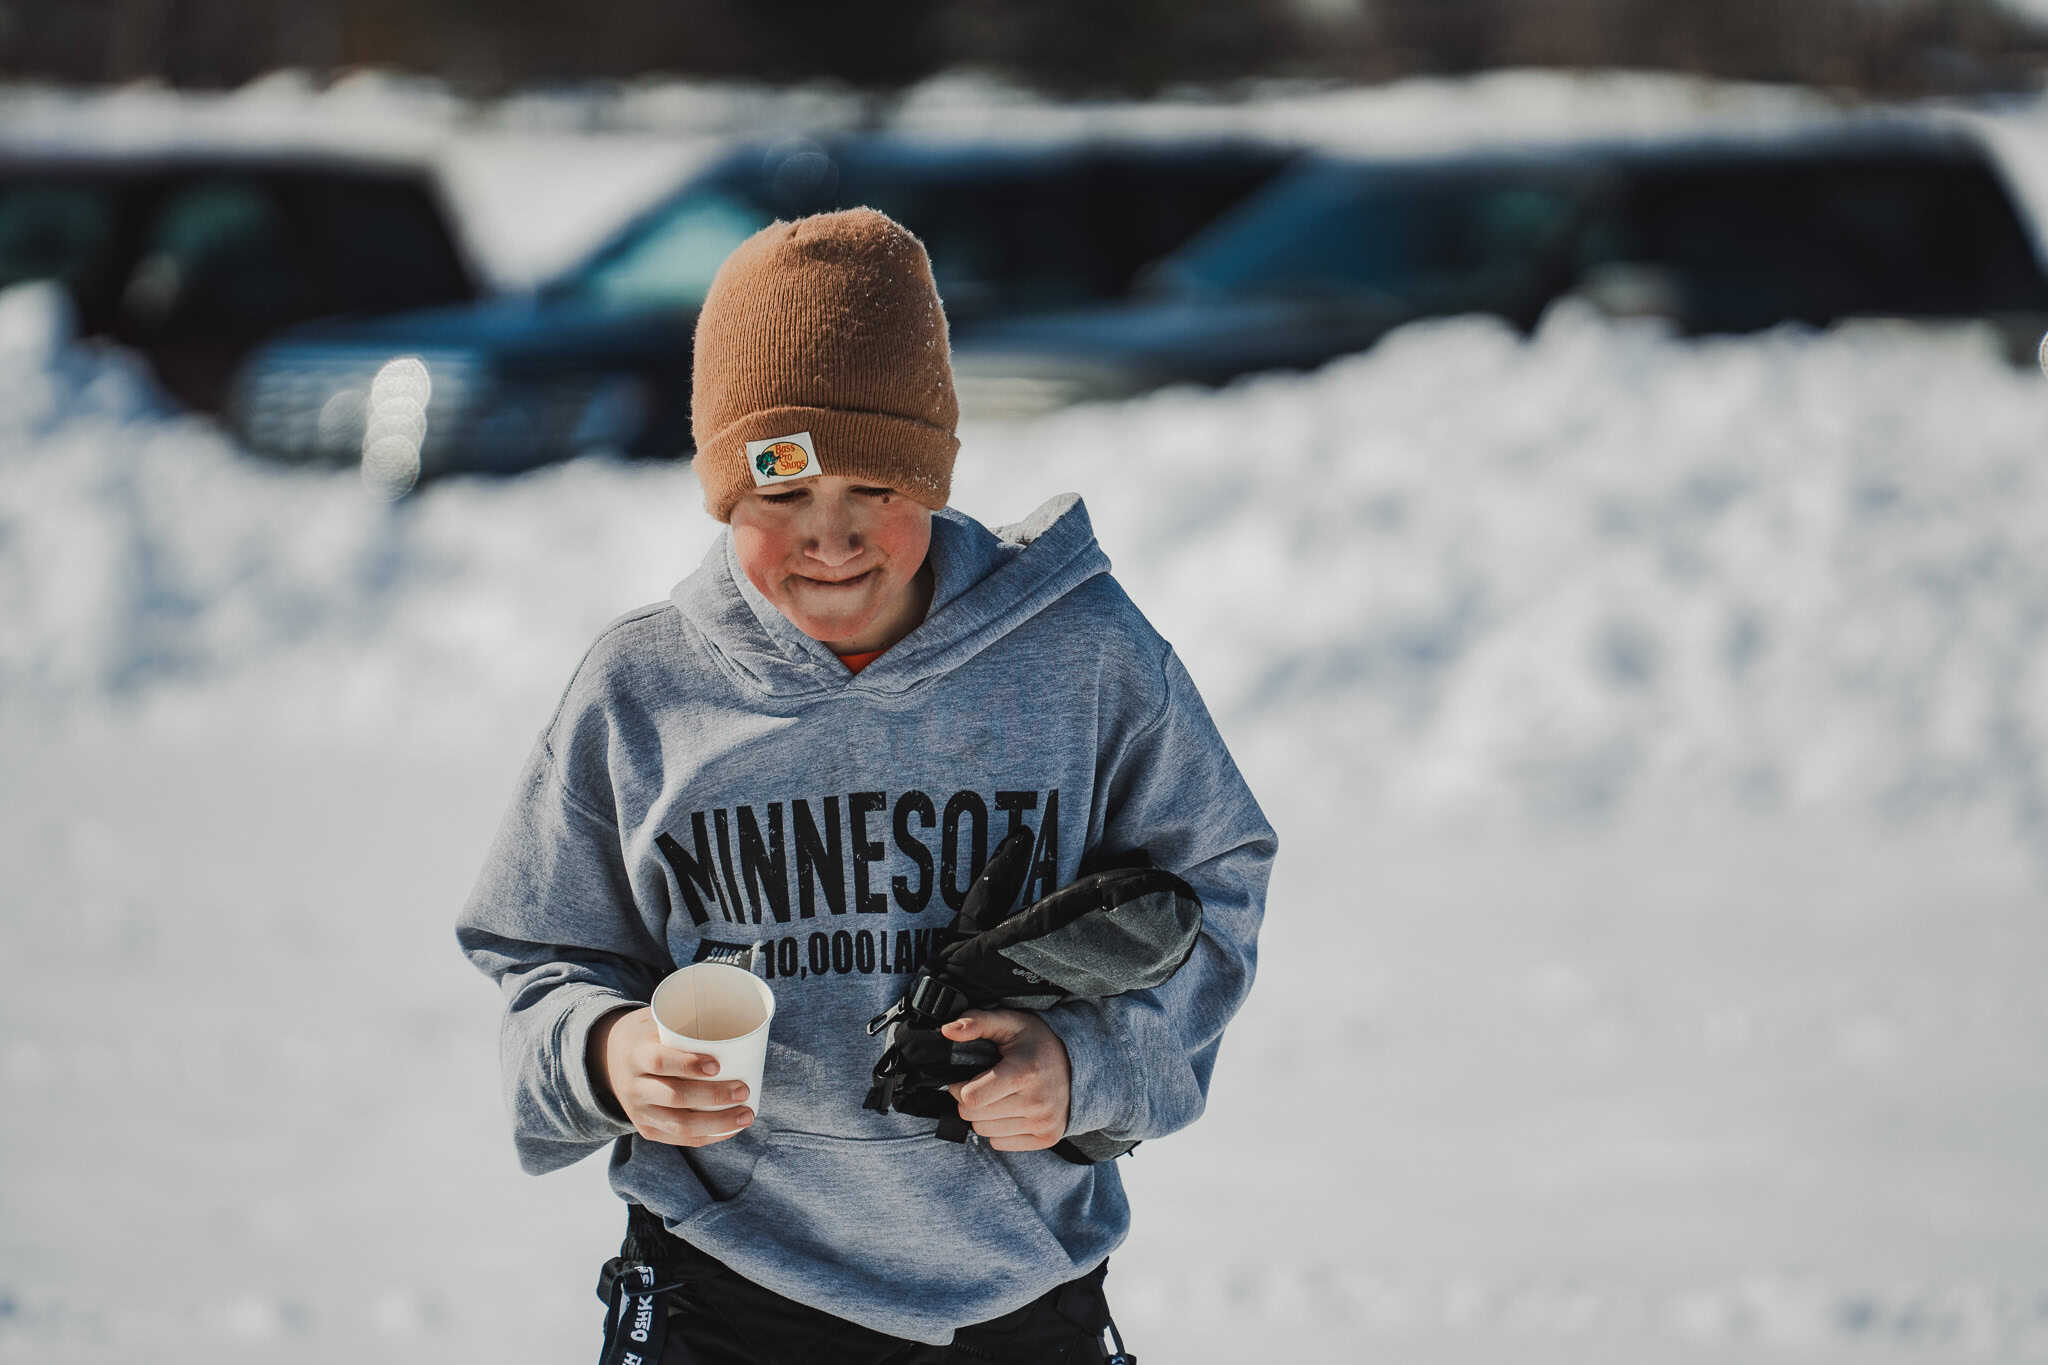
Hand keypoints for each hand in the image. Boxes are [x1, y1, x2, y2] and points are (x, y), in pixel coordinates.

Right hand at [589, 1006, 753, 1146]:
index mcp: (635, 1054)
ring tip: (747, 1115)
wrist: (610, 1059)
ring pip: (680, 1126)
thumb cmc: (649, 1036)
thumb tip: (739, 1027)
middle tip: (744, 1089)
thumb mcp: (657, 1022)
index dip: (688, 1065)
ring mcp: (639, 1112)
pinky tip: (732, 1129)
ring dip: (717, 1123)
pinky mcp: (646, 1129)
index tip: (717, 1065)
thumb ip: (686, 1027)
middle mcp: (634, 1087)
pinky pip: (679, 1139)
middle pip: (674, 1097)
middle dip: (713, 1096)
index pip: (659, 1062)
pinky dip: (708, 1136)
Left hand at [941, 1009, 1071, 1151]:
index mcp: (1024, 1072)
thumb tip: (948, 1031)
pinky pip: (1000, 1143)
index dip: (959, 1087)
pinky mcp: (1047, 1137)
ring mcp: (1044, 1123)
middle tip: (983, 1085)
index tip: (967, 1077)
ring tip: (998, 1096)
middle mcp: (1037, 1102)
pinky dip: (998, 1129)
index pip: (971, 1098)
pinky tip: (1010, 1110)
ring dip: (983, 1116)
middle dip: (969, 1101)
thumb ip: (976, 1022)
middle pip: (974, 1117)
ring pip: (984, 1132)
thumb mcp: (1008, 1021)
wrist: (1077, 1062)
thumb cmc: (1035, 1041)